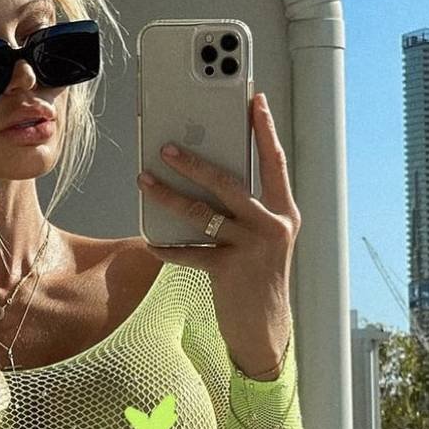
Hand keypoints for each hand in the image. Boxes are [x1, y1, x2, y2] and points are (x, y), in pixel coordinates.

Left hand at [136, 91, 299, 377]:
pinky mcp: (230, 269)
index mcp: (284, 212)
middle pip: (229, 182)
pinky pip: (190, 252)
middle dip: (195, 161)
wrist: (265, 329)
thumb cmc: (257, 278)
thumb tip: (204, 177)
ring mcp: (253, 247)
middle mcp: (273, 225)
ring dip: (168, 196)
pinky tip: (150, 243)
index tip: (254, 99)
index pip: (274, 161)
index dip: (265, 129)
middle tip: (166, 146)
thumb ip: (243, 210)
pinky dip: (167, 247)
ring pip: (202, 212)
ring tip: (144, 181)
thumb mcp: (261, 239)